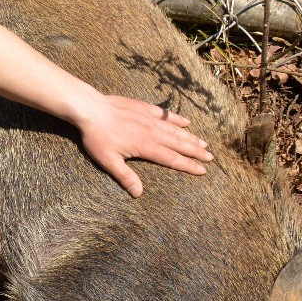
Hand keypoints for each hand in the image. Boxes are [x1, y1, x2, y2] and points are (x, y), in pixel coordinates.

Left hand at [74, 95, 211, 196]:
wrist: (91, 108)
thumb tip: (138, 193)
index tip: (202, 171)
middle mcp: (153, 132)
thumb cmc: (97, 136)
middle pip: (179, 144)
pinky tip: (186, 121)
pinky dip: (177, 118)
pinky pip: (165, 114)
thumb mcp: (108, 160)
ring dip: (190, 137)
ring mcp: (150, 118)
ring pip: (175, 129)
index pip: (172, 159)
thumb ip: (125, 176)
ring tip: (204, 143)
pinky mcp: (144, 107)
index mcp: (146, 146)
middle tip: (210, 157)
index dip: (188, 165)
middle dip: (196, 152)